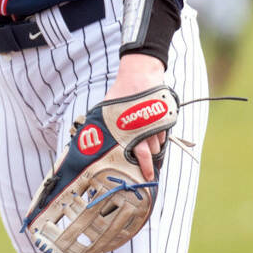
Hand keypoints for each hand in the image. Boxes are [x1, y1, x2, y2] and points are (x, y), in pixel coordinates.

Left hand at [104, 53, 166, 179]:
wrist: (139, 74)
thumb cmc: (121, 92)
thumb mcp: (107, 109)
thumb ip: (102, 124)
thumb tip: (87, 138)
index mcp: (131, 131)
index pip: (141, 156)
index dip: (145, 169)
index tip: (147, 178)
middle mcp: (146, 130)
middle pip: (150, 153)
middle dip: (148, 163)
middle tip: (148, 173)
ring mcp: (157, 123)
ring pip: (157, 143)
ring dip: (152, 146)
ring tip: (145, 144)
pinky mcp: (164, 117)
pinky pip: (162, 132)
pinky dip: (158, 134)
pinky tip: (151, 130)